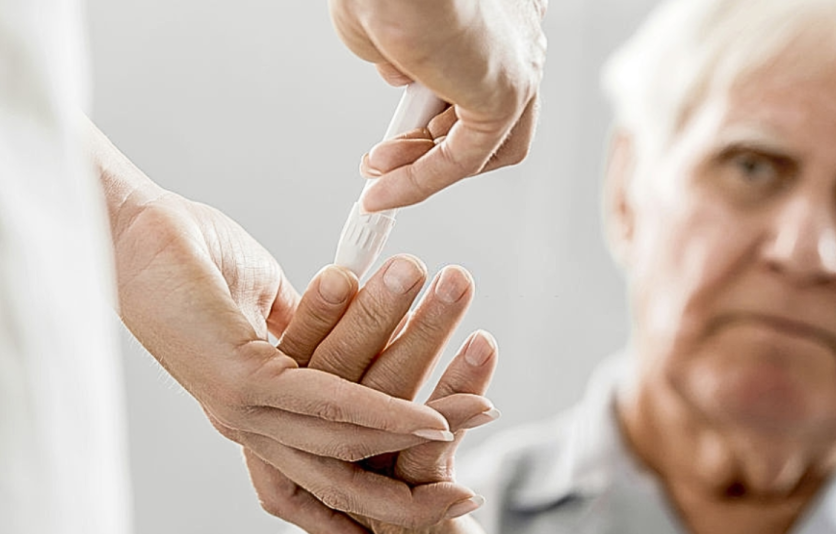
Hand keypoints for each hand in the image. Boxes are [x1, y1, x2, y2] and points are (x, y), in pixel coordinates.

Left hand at [87, 121, 469, 525]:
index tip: (432, 493)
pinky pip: (330, 405)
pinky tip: (428, 418)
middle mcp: (250, 427)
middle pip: (343, 478)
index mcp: (258, 413)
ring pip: (346, 446)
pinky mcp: (242, 382)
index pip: (329, 468)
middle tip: (469, 501)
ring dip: (417, 445)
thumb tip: (356, 332)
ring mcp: (243, 411)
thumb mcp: (274, 310)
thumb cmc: (199, 262)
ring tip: (474, 432)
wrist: (138, 227)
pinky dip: (386, 417)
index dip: (379, 490)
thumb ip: (313, 334)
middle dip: (408, 498)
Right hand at [330, 0, 547, 210]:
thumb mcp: (386, 29)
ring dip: (421, 168)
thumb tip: (402, 79)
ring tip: (377, 177)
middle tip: (386, 162)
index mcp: (496, 16)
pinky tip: (385, 192)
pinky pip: (463, 158)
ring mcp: (519, 66)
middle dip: (430, 148)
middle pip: (487, 118)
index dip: (435, 118)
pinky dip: (421, 181)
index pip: (476, 83)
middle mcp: (518, 39)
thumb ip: (401, 58)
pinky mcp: (507, 96)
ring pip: (479, 144)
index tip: (399, 138)